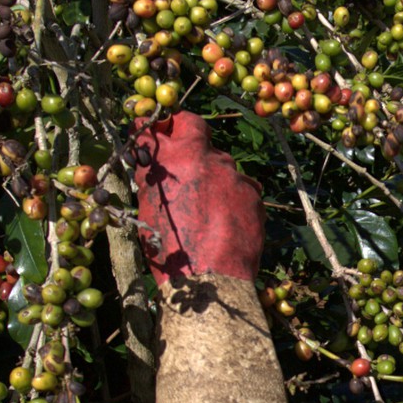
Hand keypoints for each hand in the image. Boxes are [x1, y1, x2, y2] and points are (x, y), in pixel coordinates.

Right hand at [132, 111, 263, 283]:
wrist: (208, 281)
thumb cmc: (168, 248)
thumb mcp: (148, 206)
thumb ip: (152, 172)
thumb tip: (150, 152)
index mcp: (178, 159)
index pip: (177, 121)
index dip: (171, 124)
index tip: (164, 130)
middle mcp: (209, 159)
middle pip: (200, 136)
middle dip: (191, 147)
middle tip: (183, 164)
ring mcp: (235, 176)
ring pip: (222, 166)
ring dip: (212, 177)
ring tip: (203, 207)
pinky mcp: (254, 195)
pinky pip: (241, 188)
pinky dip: (231, 197)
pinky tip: (222, 221)